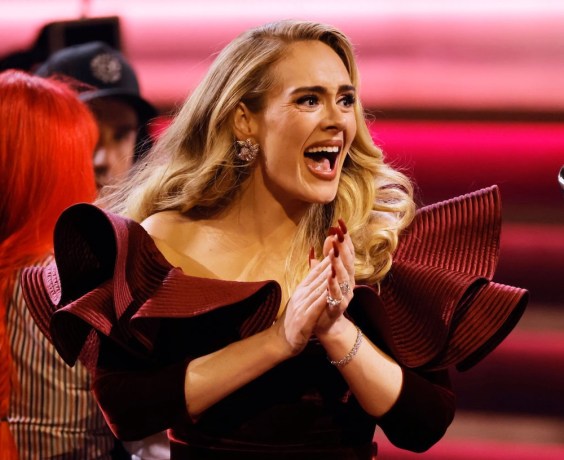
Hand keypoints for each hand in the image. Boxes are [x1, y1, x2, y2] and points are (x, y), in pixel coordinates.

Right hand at [273, 255, 332, 355]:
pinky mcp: (304, 318)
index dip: (326, 259)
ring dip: (329, 275)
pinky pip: (316, 304)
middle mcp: (301, 295)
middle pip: (318, 276)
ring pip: (318, 287)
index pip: (315, 272)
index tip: (336, 247)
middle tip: (340, 248)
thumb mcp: (300, 300)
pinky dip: (324, 295)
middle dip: (330, 262)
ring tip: (339, 263)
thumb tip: (315, 272)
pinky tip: (332, 289)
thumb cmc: (293, 320)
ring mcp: (302, 305)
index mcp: (301, 290)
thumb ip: (308, 286)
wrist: (281, 340)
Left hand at [314, 219, 354, 335]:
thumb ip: (326, 257)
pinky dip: (333, 285)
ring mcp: (345, 295)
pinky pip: (337, 295)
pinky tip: (330, 276)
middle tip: (339, 233)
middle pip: (348, 262)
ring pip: (344, 277)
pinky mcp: (339, 307)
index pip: (347, 252)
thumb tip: (328, 236)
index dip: (344, 238)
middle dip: (343, 247)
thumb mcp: (324, 274)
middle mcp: (349, 282)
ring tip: (334, 251)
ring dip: (339, 263)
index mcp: (345, 273)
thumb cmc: (325, 297)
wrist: (325, 324)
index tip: (339, 223)